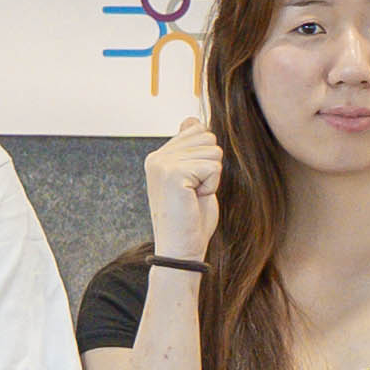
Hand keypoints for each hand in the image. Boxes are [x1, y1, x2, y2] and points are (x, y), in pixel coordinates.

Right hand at [143, 121, 225, 268]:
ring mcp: (162, 164)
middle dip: (211, 167)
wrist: (181, 249)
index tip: (193, 183)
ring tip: (194, 196)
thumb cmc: (191, 218)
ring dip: (212, 177)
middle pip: (207, 138)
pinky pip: (213, 167)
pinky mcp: (173, 174)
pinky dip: (212, 185)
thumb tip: (192, 120)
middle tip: (194, 192)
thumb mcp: (194, 177)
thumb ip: (192, 149)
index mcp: (159, 156)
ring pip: (213, 151)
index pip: (197, 130)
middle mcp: (157, 157)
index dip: (206, 158)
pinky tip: (195, 199)